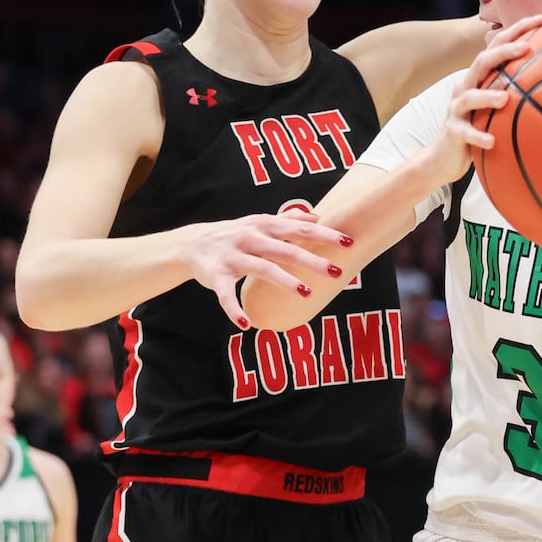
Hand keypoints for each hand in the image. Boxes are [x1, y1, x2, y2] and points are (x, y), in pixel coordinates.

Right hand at [179, 210, 352, 329]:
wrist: (192, 243)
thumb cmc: (236, 233)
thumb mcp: (260, 221)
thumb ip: (288, 220)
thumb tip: (317, 217)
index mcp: (265, 225)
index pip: (301, 229)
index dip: (325, 235)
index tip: (349, 242)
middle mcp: (251, 238)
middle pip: (286, 249)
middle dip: (312, 260)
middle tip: (337, 272)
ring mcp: (233, 257)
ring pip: (263, 269)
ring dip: (285, 282)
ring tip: (306, 294)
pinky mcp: (217, 276)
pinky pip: (226, 296)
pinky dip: (235, 310)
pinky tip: (247, 324)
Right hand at [427, 16, 541, 181]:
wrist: (442, 156)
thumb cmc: (477, 129)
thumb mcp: (495, 108)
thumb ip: (516, 93)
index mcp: (478, 78)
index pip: (495, 47)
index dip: (515, 31)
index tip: (541, 19)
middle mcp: (465, 88)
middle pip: (481, 62)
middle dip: (502, 52)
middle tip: (526, 47)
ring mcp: (456, 109)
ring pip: (469, 97)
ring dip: (487, 96)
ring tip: (505, 98)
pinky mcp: (453, 132)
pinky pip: (465, 132)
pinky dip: (478, 136)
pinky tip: (492, 142)